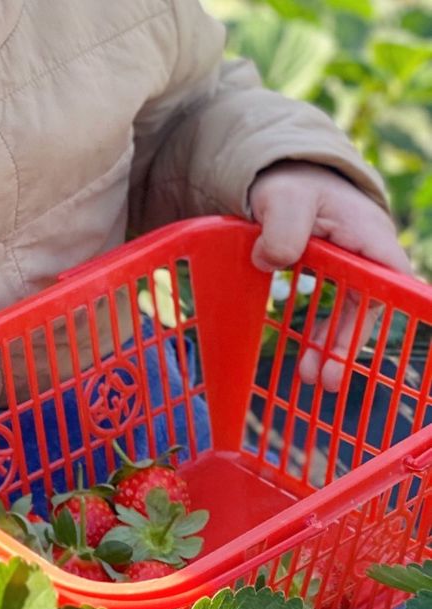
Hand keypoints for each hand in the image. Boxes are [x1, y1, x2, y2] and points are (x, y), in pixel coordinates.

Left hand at [249, 160, 413, 391]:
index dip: (391, 309)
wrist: (285, 176)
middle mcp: (368, 256)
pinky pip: (335, 310)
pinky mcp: (334, 277)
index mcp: (368, 236)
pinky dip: (321, 335)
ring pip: (352, 314)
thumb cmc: (291, 185)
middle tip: (326, 380)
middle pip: (369, 306)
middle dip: (347, 344)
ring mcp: (353, 268)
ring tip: (311, 377)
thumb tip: (269, 261)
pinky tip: (307, 357)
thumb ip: (281, 228)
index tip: (369, 337)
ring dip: (334, 347)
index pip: (391, 279)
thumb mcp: (282, 200)